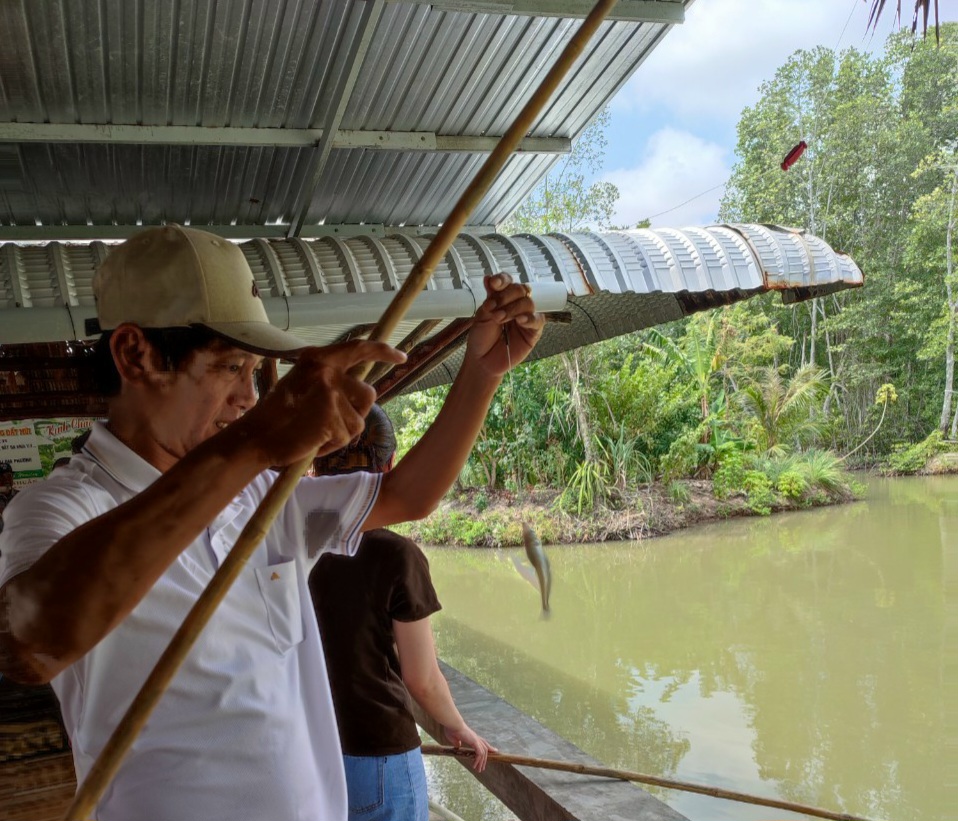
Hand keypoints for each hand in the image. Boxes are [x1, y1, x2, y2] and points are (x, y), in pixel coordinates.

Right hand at [240, 341, 405, 467]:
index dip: (383, 352)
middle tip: (330, 423)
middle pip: (368, 394)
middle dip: (357, 414)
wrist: (257, 437)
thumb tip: (362, 386)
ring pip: (359, 420)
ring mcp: (329, 391)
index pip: (358, 348)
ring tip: (316, 432)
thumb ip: (329, 379)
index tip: (401, 357)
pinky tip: (312, 441)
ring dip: (341, 433)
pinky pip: (346, 436)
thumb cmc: (280, 416)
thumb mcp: (303, 385)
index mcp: (319, 359)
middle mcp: (326, 371)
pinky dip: (332, 445)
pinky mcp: (330, 414)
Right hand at [444, 724, 494, 771]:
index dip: (489, 748)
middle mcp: (476, 738)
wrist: (452, 724)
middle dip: (484, 760)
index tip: (494, 751)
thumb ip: (457, 742)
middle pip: (485, 749)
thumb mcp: (454, 738)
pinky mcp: (474, 741)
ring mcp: (476, 739)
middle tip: (481, 768)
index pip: (483, 743)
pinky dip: (478, 760)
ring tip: (478, 770)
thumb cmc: (451, 729)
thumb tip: (458, 746)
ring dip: (481, 762)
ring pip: (483, 752)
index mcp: (472, 736)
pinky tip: (474, 765)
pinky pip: (479, 753)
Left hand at [463, 273, 543, 377]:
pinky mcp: (533, 331)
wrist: (483, 360)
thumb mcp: (482, 316)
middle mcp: (516, 304)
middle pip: (520, 289)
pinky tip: (520, 320)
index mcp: (503, 298)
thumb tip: (488, 277)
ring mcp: (526, 317)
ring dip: (513, 309)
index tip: (493, 284)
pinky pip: (538, 320)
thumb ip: (489, 298)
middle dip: (506, 296)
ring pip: (528, 303)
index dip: (502, 279)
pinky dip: (529, 318)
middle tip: (493, 308)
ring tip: (499, 319)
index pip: (508, 281)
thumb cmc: (481, 338)